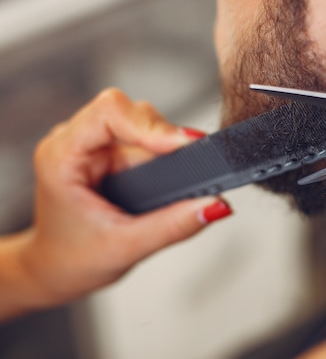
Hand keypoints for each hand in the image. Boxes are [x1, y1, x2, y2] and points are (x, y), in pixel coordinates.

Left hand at [0, 89, 231, 319]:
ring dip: (165, 141)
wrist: (55, 269)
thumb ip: (173, 226)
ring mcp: (92, 144)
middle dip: (164, 133)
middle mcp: (74, 142)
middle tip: (193, 156)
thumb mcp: (126, 247)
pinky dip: (163, 148)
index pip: (109, 113)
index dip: (151, 124)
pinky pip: (143, 135)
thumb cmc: (72, 260)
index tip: (184, 144)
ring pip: (140, 120)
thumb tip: (215, 205)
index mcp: (62, 156)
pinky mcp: (109, 151)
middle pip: (130, 111)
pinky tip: (174, 166)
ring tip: (185, 166)